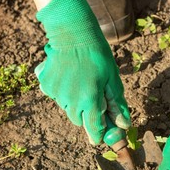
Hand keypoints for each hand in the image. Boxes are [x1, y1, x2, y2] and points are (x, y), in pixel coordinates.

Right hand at [35, 0, 129, 144]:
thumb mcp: (112, 79)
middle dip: (88, 115)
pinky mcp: (45, 85)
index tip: (101, 136)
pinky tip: (69, 78)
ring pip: (68, 109)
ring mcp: (55, 94)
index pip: (94, 130)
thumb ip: (117, 105)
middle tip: (94, 97)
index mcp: (89, 101)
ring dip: (75, 103)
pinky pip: (56, 97)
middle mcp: (70, 102)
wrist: (73, 33)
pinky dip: (63, 92)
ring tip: (81, 82)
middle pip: (80, 121)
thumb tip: (123, 126)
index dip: (99, 135)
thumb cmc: (97, 55)